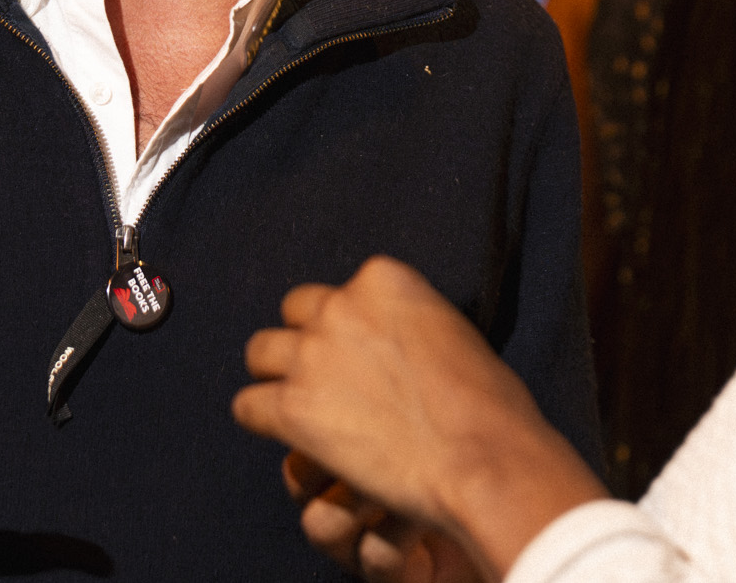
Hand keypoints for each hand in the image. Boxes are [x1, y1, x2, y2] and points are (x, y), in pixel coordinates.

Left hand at [234, 256, 605, 578]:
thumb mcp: (454, 334)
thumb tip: (399, 346)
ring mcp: (312, 356)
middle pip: (296, 310)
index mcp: (384, 278)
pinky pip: (247, 406)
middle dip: (306, 340)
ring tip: (296, 403)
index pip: (345, 288)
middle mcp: (341, 307)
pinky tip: (284, 435)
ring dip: (276, 376)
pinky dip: (261, 420)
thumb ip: (412, 325)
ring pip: (260, 352)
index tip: (364, 352)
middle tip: (324, 377)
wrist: (481, 456)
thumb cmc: (488, 404)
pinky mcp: (293, 409)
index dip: (351, 324)